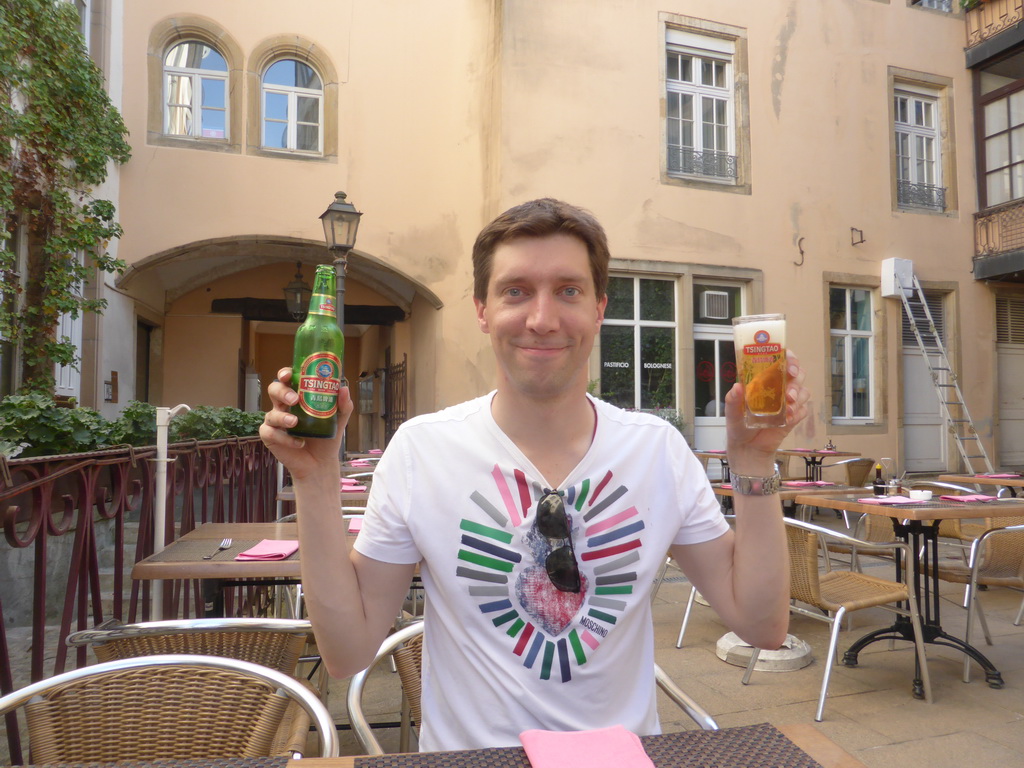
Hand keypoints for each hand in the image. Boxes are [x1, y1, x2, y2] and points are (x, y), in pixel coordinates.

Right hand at [259, 367, 352, 479]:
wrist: (321, 462)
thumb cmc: (326, 437)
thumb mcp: (339, 420)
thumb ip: (343, 405)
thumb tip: (343, 388)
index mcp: (298, 397)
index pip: (288, 380)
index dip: (285, 373)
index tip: (289, 374)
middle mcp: (284, 406)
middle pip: (274, 390)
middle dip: (282, 392)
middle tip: (294, 400)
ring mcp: (276, 421)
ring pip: (271, 413)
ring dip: (282, 417)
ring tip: (295, 423)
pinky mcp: (271, 437)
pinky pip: (270, 433)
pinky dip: (285, 438)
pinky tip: (299, 443)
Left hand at [724, 351, 809, 475]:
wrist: (747, 449)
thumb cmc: (738, 426)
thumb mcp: (731, 412)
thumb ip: (732, 399)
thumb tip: (737, 387)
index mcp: (764, 380)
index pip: (781, 361)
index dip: (789, 358)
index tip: (789, 365)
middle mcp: (779, 388)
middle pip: (798, 374)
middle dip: (796, 380)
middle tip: (788, 392)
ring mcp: (788, 402)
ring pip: (804, 391)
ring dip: (799, 397)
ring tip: (787, 408)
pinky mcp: (794, 417)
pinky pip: (804, 410)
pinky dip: (798, 413)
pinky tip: (788, 419)